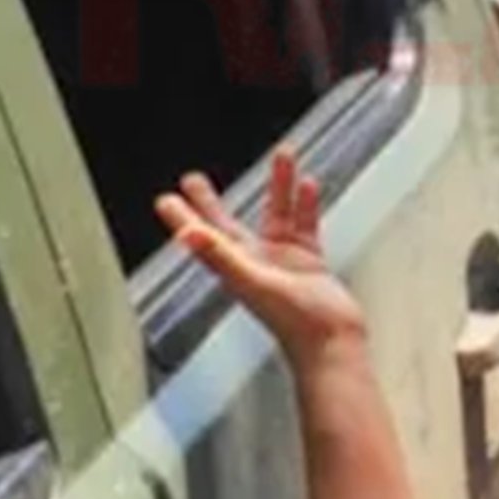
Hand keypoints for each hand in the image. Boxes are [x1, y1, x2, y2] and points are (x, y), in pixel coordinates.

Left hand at [155, 150, 363, 352]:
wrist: (333, 342)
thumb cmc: (295, 323)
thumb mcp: (254, 282)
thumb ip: (222, 256)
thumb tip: (188, 236)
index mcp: (236, 267)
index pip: (201, 237)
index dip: (182, 218)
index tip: (166, 200)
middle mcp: (255, 263)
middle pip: (227, 224)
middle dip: (211, 201)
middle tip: (194, 179)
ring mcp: (282, 261)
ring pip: (276, 214)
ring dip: (277, 186)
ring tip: (282, 156)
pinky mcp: (309, 262)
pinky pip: (306, 226)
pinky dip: (306, 205)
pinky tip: (308, 186)